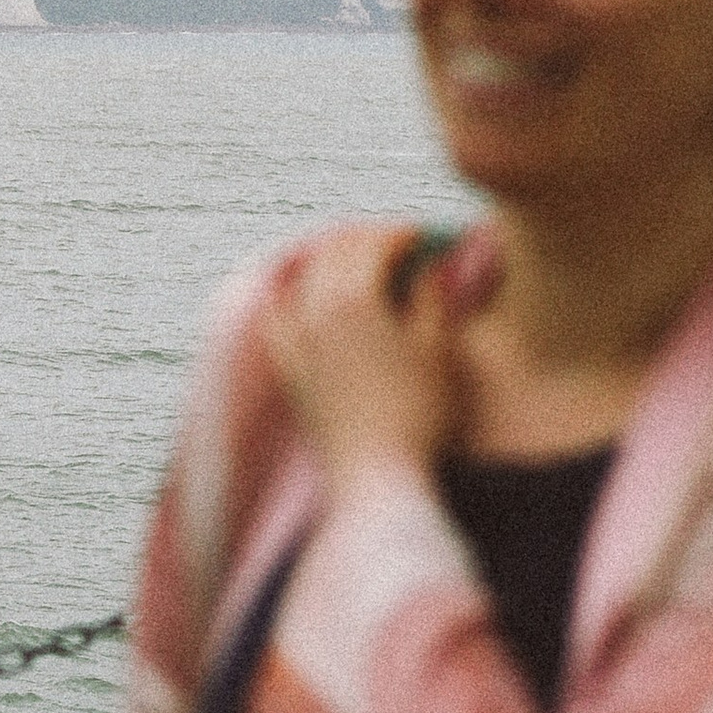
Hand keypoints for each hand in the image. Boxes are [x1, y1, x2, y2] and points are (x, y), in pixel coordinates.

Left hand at [262, 223, 456, 489]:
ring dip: (328, 258)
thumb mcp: (437, 351)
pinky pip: (274, 316)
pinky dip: (285, 294)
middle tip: (395, 243)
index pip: (373, 245)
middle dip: (365, 238)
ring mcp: (295, 342)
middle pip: (334, 252)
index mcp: (355, 301)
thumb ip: (432, 298)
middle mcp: (315, 313)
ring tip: (355, 261)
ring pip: (301, 276)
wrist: (374, 478)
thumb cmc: (417, 416)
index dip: (400, 234)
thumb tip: (429, 267)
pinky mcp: (287, 370)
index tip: (423, 237)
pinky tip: (296, 294)